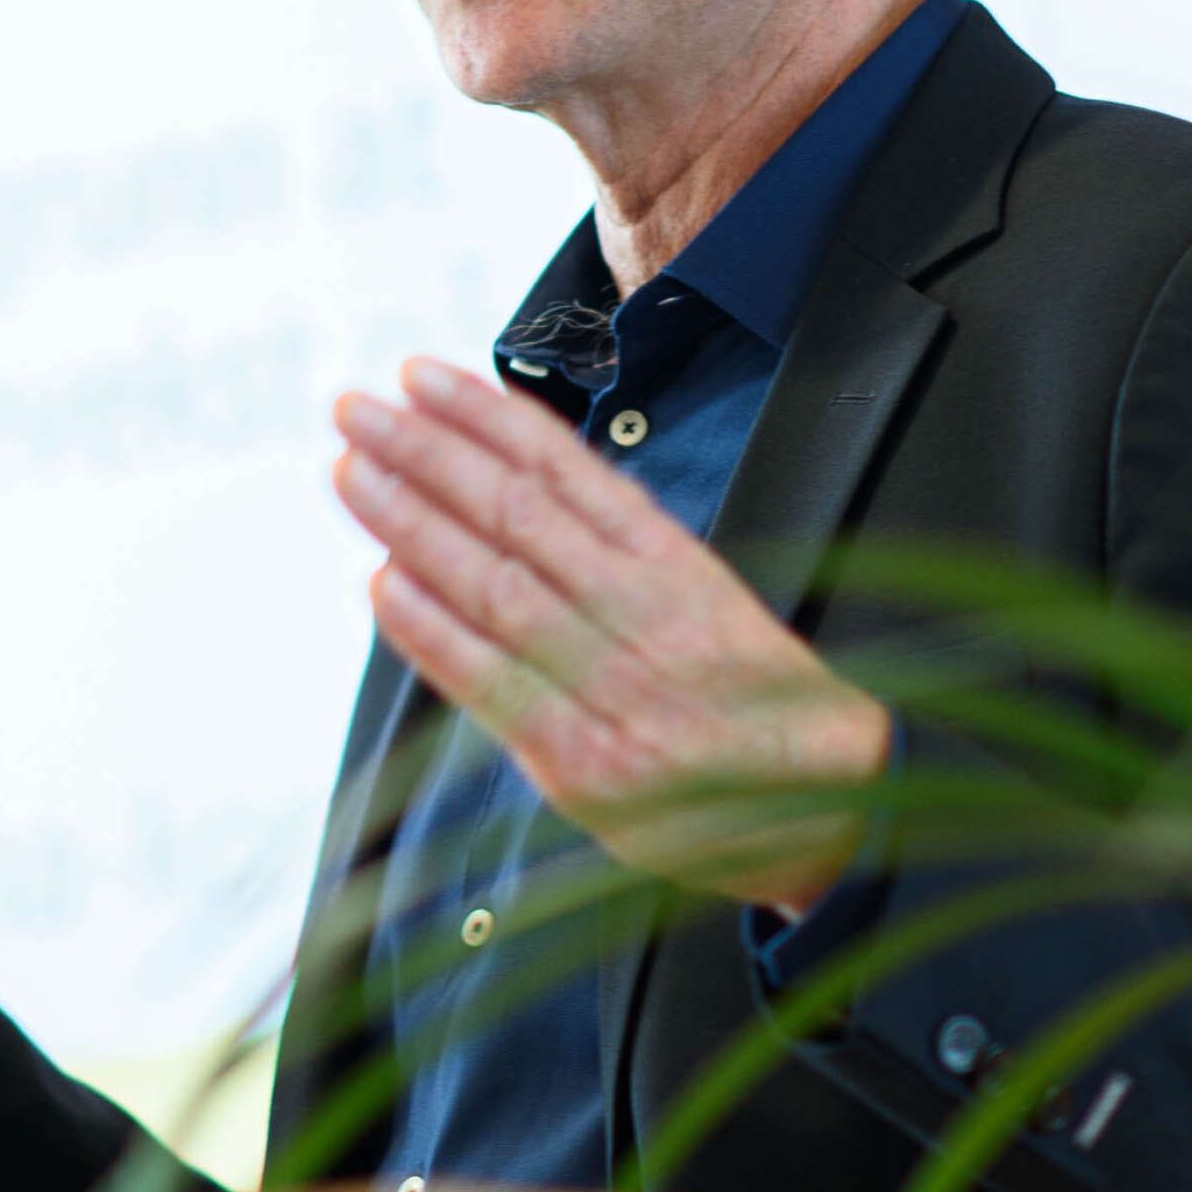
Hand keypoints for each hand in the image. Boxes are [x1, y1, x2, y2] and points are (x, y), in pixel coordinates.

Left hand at [332, 358, 891, 916]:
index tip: (418, 374)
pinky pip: (496, 686)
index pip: (565, 469)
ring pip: (498, 584)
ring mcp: (618, 690)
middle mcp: (648, 614)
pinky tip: (383, 582)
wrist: (841, 816)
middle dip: (427, 452)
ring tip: (350, 470)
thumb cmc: (755, 705)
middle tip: (355, 407)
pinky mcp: (588, 767)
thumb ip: (617, 553)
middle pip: (518, 513)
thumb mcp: (707, 602)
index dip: (485, 416)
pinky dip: (434, 634)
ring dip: (413, 522)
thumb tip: (506, 486)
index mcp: (677, 564)